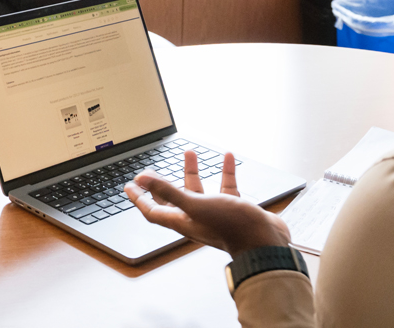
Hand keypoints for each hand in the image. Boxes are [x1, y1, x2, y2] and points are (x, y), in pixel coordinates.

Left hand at [123, 151, 290, 256]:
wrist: (264, 241)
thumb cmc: (231, 226)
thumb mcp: (195, 205)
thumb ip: (169, 191)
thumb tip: (142, 179)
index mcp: (183, 220)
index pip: (153, 210)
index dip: (139, 198)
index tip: (129, 186)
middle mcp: (196, 218)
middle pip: (173, 200)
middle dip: (162, 185)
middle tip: (152, 172)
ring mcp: (215, 214)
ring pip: (199, 191)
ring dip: (193, 172)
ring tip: (190, 153)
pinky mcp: (233, 209)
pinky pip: (225, 187)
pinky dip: (225, 172)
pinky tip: (227, 158)